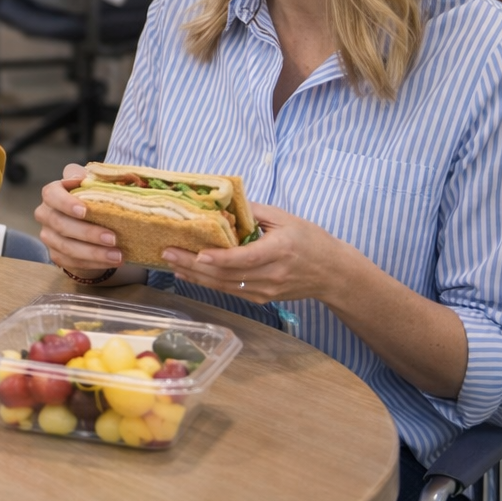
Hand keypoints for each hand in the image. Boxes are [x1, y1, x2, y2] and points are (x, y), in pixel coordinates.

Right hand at [33, 163, 123, 275]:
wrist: (87, 221)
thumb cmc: (91, 198)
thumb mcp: (92, 183)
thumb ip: (93, 176)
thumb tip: (92, 178)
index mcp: (52, 193)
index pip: (52, 195)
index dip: (66, 203)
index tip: (84, 210)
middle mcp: (46, 214)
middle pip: (60, 225)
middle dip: (88, 233)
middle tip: (113, 238)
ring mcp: (49, 236)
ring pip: (66, 247)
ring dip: (94, 253)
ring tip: (117, 255)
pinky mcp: (56, 255)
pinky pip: (72, 262)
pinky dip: (94, 263)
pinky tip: (111, 261)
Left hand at [162, 203, 350, 302]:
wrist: (333, 274)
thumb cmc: (310, 240)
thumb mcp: (286, 218)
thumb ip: (254, 212)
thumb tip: (223, 203)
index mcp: (280, 250)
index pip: (247, 258)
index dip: (221, 258)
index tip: (199, 253)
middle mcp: (272, 274)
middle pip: (228, 274)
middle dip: (194, 265)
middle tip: (168, 253)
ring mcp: (266, 290)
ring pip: (225, 285)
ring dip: (195, 275)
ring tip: (171, 262)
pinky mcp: (262, 298)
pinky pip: (230, 291)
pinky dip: (207, 282)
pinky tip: (188, 274)